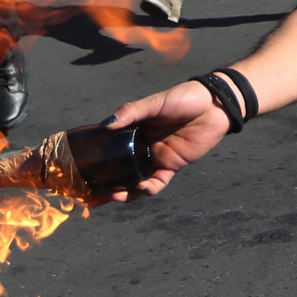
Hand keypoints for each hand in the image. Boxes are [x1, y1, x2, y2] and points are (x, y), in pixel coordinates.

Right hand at [98, 80, 232, 201]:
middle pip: (120, 171)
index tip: (81, 173)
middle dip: (106, 186)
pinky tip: (142, 188)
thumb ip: (130, 112)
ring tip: (114, 197)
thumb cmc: (183, 98)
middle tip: (92, 197)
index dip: (97, 162)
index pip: (110, 149)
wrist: (214, 105)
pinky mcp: (172, 165)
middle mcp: (142, 147)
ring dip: (125, 192)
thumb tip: (104, 126)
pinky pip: (158, 182)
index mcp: (133, 131)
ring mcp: (156, 158)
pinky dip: (149, 188)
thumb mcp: (154, 103)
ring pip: (136, 181)